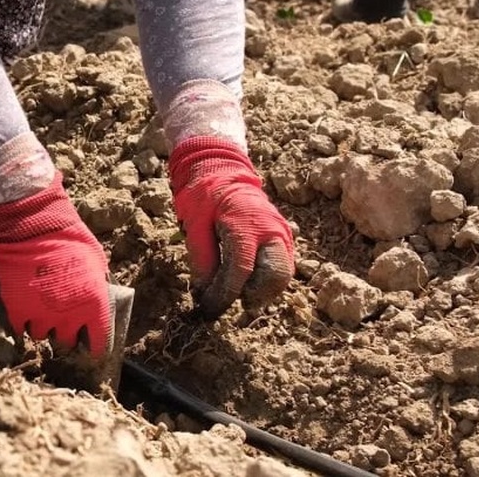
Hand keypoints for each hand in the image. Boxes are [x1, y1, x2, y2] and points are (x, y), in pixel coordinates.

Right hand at [0, 173, 114, 357]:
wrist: (27, 223)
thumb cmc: (65, 235)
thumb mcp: (94, 259)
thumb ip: (96, 284)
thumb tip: (98, 298)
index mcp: (92, 306)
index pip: (98, 343)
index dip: (93, 343)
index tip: (89, 339)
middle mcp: (66, 318)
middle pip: (66, 342)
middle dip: (64, 332)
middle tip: (60, 318)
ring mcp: (37, 317)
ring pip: (40, 335)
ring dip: (40, 324)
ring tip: (37, 306)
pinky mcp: (12, 313)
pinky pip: (17, 329)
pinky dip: (18, 321)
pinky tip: (20, 306)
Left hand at [168, 136, 294, 317]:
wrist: (223, 169)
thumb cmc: (205, 193)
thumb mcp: (194, 223)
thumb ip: (202, 257)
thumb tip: (204, 291)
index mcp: (247, 224)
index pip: (241, 270)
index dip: (225, 294)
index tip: (208, 309)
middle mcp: (272, 230)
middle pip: (275, 277)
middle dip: (250, 294)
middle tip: (223, 298)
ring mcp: (282, 234)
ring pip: (282, 276)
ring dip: (259, 290)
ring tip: (230, 289)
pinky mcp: (284, 238)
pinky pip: (282, 268)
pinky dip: (265, 280)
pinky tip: (241, 280)